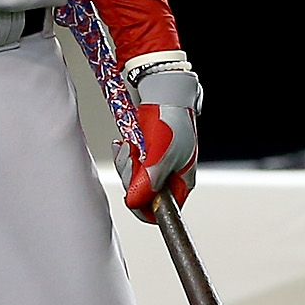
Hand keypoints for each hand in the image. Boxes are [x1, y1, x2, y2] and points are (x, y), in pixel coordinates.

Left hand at [124, 60, 200, 219]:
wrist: (165, 93)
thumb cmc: (172, 121)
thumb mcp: (162, 154)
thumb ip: (149, 180)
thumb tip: (135, 202)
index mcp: (181, 183)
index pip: (160, 211)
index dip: (142, 206)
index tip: (131, 193)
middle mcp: (169, 177)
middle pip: (142, 195)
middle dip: (131, 177)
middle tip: (133, 158)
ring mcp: (156, 166)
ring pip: (133, 180)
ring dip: (126, 163)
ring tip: (129, 146)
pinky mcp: (146, 154)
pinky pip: (129, 164)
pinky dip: (124, 154)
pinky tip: (124, 143)